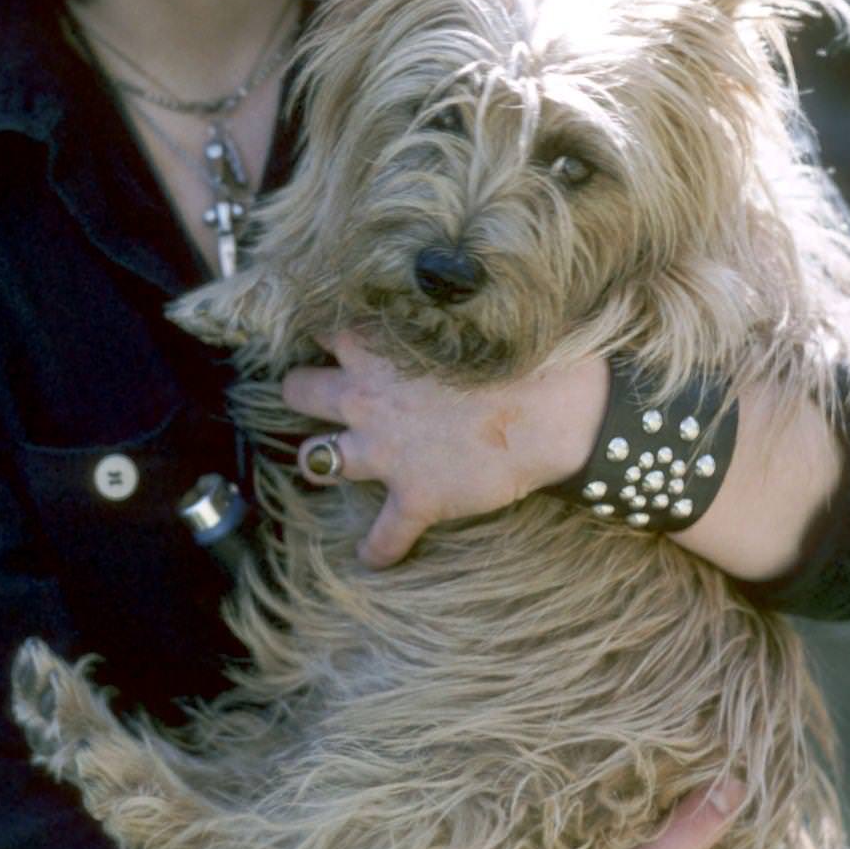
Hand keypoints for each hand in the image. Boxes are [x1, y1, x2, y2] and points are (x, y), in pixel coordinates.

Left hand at [281, 331, 609, 567]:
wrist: (552, 412)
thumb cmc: (519, 355)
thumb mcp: (466, 318)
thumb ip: (430, 316)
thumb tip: (443, 290)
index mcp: (377, 348)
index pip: (324, 331)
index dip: (324, 336)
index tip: (331, 339)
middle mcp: (366, 399)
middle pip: (297, 390)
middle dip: (300, 392)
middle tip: (314, 396)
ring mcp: (384, 453)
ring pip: (316, 460)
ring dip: (319, 463)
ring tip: (326, 465)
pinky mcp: (414, 498)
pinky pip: (382, 538)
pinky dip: (377, 550)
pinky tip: (373, 558)